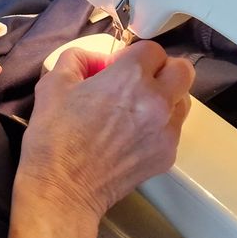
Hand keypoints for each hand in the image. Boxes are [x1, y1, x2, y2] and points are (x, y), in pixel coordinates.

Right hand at [15, 41, 192, 218]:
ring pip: (183, 100)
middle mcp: (156, 101)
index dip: (133, 55)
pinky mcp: (167, 155)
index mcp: (130, 77)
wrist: (62, 188)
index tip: (117, 67)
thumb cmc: (54, 137)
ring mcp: (166, 130)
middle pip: (182, 70)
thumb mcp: (53, 83)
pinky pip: (174, 129)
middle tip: (138, 81)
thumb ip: (77, 59)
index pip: (153, 49)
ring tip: (137, 109)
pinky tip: (133, 135)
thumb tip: (94, 59)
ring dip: (166, 97)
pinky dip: (159, 126)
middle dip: (162, 70)